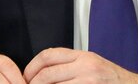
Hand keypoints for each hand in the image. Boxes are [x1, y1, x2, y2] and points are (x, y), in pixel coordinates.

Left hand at [23, 48, 137, 83]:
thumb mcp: (91, 63)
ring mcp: (88, 82)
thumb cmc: (112, 79)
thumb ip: (70, 64)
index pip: (48, 56)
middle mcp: (85, 67)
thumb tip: (43, 71)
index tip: (26, 76)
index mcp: (82, 56)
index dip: (31, 67)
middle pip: (47, 74)